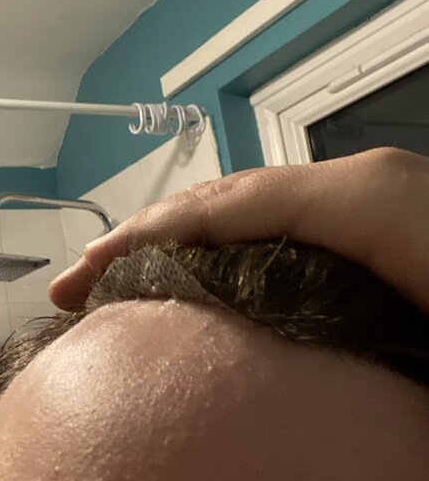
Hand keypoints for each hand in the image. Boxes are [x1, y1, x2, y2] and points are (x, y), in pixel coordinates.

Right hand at [49, 148, 428, 314]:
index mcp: (362, 199)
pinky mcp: (381, 231)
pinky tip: (211, 293)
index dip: (144, 239)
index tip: (83, 278)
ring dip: (183, 247)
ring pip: (253, 214)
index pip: (226, 206)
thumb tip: (234, 292)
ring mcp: (372, 206)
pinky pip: (285, 233)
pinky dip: (230, 255)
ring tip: (131, 289)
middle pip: (228, 199)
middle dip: (147, 239)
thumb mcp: (401, 264)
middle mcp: (360, 188)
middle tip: (82, 285)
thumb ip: (330, 249)